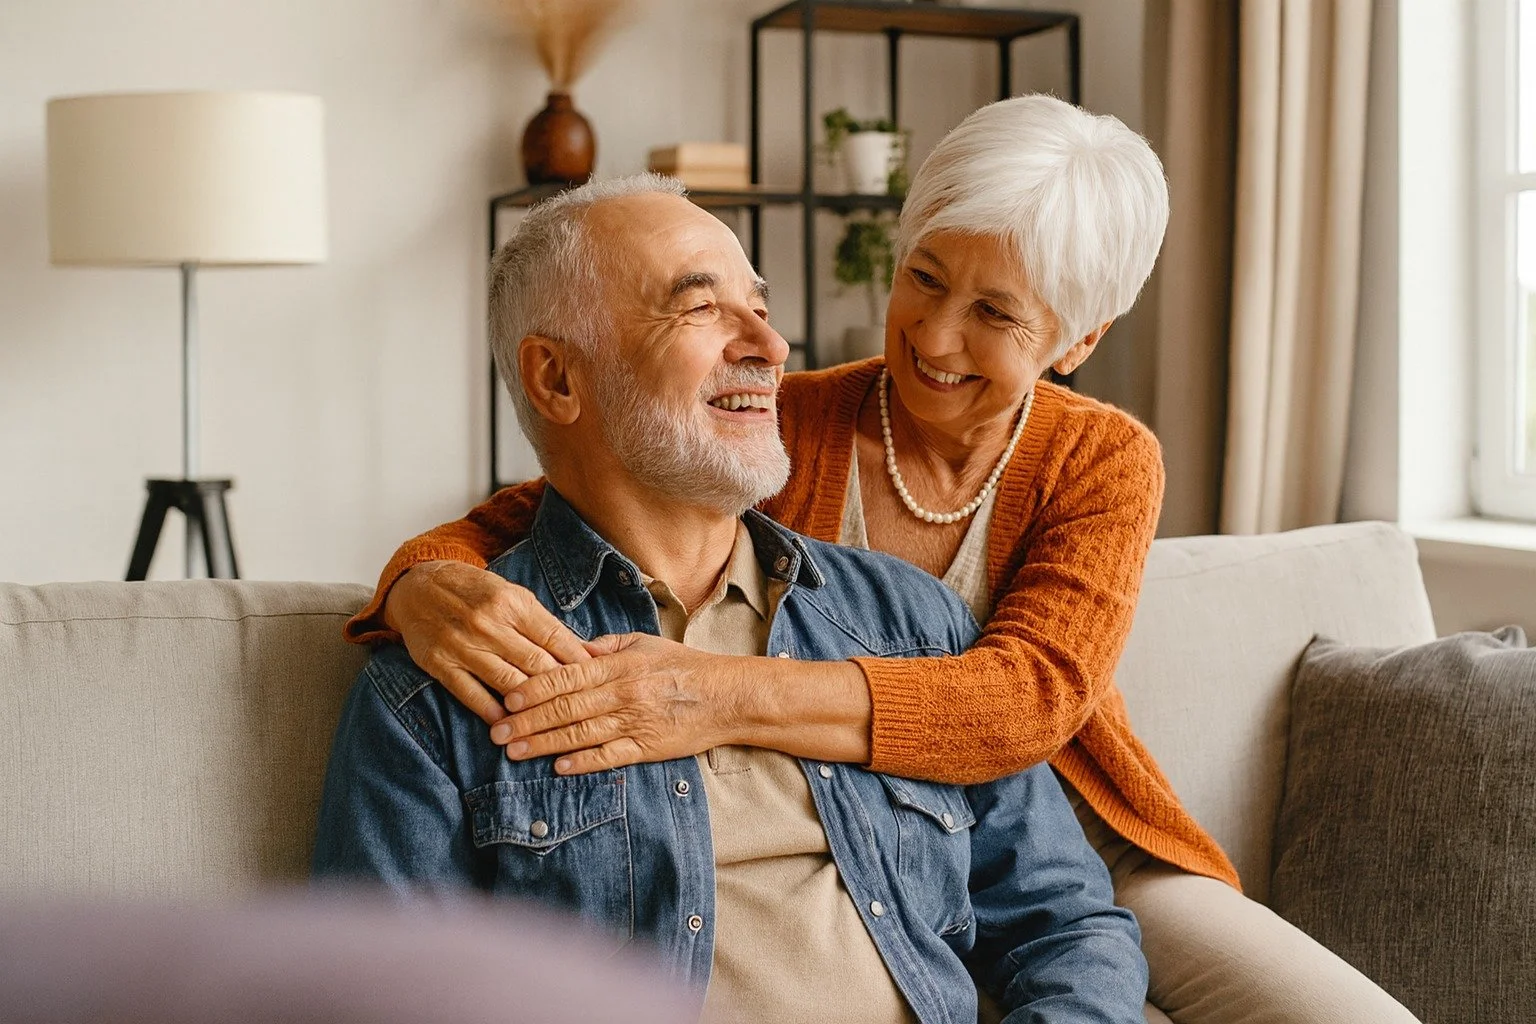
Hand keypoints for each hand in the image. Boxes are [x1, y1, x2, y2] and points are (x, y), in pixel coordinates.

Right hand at [383, 561, 589, 725]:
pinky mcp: (440, 664)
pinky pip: (470, 694)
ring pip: (507, 682)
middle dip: (562, 687)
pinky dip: (492, 711)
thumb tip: (586, 651)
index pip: (555, 638)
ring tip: (552, 722)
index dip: (578, 661)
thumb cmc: (476, 592)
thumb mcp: (513, 596)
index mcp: (512, 603)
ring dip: (532, 706)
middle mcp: (488, 623)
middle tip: (582, 707)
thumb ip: (546, 624)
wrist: (419, 586)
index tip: (598, 679)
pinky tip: (509, 723)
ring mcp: (462, 645)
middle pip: (535, 663)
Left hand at [489, 633, 749, 773]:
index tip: (506, 699)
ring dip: (543, 744)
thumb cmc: (684, 666)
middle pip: (564, 708)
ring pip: (579, 734)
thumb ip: (606, 647)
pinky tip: (558, 767)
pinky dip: (582, 762)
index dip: (532, 689)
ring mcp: (634, 722)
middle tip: (496, 732)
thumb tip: (571, 648)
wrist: (726, 696)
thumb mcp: (644, 643)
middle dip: (526, 721)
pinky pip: (608, 756)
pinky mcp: (647, 748)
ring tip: (515, 752)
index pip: (565, 676)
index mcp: (618, 666)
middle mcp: (622, 693)